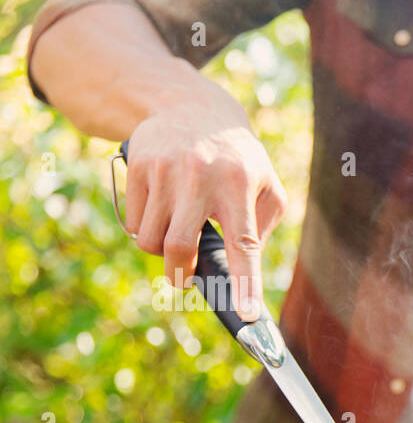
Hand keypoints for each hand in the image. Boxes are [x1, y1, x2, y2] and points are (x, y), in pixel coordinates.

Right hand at [125, 87, 286, 320]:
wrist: (193, 109)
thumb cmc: (238, 160)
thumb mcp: (266, 186)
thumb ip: (262, 228)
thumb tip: (243, 271)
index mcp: (240, 185)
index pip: (244, 243)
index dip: (245, 282)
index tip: (247, 313)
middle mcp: (201, 176)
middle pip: (179, 246)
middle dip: (180, 273)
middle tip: (185, 280)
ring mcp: (165, 169)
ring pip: (151, 239)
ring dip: (163, 253)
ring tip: (177, 234)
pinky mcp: (138, 165)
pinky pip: (134, 222)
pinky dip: (146, 231)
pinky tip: (160, 213)